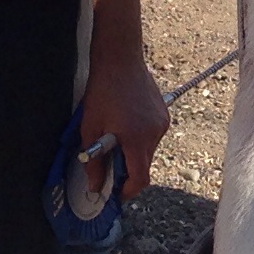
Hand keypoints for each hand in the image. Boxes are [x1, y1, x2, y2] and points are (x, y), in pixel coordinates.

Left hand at [78, 22, 170, 199]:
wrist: (120, 59)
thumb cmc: (102, 91)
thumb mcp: (90, 128)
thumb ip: (93, 162)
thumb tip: (95, 186)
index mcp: (137, 139)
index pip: (140, 179)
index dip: (128, 191)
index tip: (116, 194)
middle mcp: (155, 133)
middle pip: (145, 166)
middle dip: (128, 171)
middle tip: (109, 167)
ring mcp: (161, 123)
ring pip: (149, 151)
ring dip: (134, 153)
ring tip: (115, 139)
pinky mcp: (163, 114)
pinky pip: (152, 136)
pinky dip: (140, 139)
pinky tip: (125, 124)